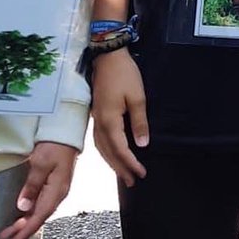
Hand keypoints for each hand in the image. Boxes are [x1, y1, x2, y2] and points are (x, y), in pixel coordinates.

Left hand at [0, 142, 77, 238]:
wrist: (66, 134)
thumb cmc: (55, 146)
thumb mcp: (40, 163)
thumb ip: (32, 186)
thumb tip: (23, 207)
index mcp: (57, 191)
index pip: (40, 216)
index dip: (27, 230)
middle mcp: (58, 194)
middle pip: (39, 216)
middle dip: (23, 229)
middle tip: (6, 237)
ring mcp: (57, 190)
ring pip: (40, 211)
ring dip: (26, 221)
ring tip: (11, 230)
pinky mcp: (54, 185)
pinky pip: (42, 204)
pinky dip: (31, 212)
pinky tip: (24, 215)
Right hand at [90, 48, 148, 186]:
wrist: (107, 56)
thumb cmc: (124, 74)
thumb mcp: (137, 96)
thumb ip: (139, 122)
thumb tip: (142, 145)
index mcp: (109, 120)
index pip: (120, 149)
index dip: (130, 163)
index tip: (141, 173)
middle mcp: (99, 122)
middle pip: (108, 152)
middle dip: (120, 168)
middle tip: (132, 182)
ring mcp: (95, 118)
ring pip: (101, 147)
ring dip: (112, 162)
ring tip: (123, 173)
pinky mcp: (96, 113)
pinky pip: (99, 139)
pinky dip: (106, 151)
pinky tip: (111, 154)